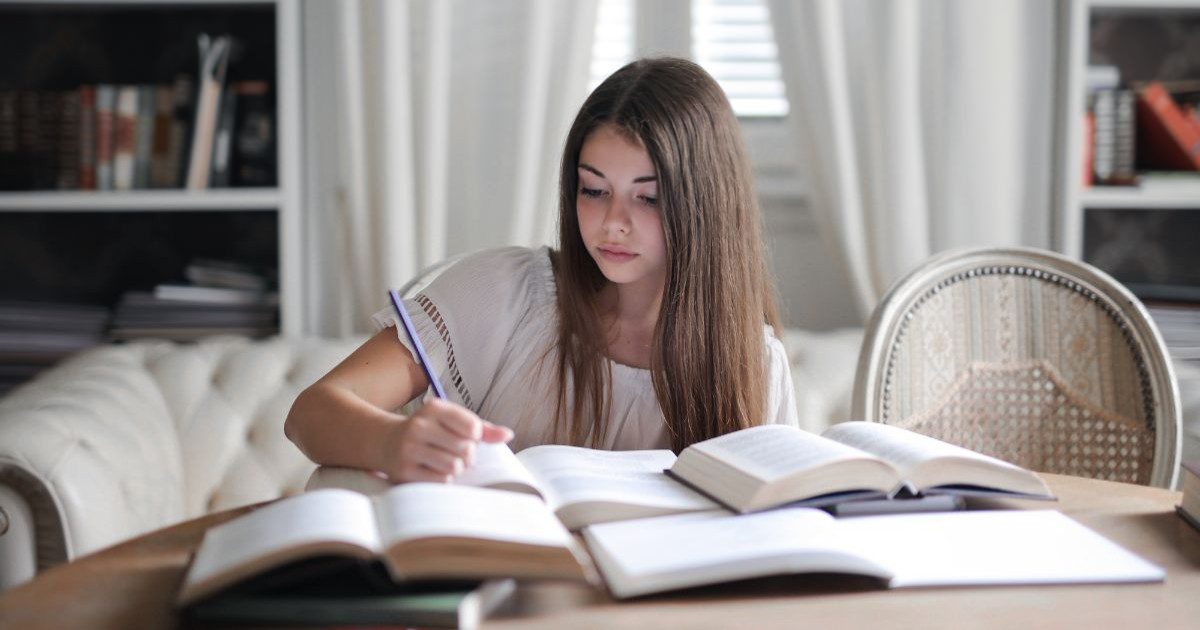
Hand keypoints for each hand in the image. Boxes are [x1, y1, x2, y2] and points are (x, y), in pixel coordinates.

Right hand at [377, 398, 512, 482]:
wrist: (384, 442)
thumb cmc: (428, 431)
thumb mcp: (451, 421)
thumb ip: (482, 428)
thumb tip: (508, 435)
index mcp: (434, 408)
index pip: (473, 426)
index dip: (475, 437)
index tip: (465, 436)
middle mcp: (419, 425)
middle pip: (466, 449)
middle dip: (467, 456)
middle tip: (456, 454)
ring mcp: (409, 448)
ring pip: (454, 467)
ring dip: (455, 469)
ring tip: (445, 462)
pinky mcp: (404, 470)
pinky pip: (441, 481)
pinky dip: (443, 479)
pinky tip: (432, 470)